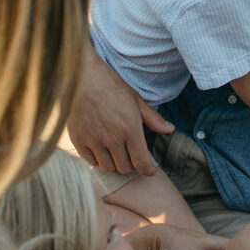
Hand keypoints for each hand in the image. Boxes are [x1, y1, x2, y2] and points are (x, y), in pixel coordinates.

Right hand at [68, 44, 173, 174]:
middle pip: (125, 167)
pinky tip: (101, 150)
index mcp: (130, 128)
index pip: (141, 161)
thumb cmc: (111, 86)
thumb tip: (170, 129)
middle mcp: (112, 138)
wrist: (82, 78)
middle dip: (131, 165)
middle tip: (131, 157)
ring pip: (108, 167)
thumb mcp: (136, 100)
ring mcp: (94, 141)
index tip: (149, 171)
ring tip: (116, 154)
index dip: (147, 170)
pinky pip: (91, 162)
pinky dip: (98, 160)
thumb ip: (152, 119)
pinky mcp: (79, 141)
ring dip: (114, 164)